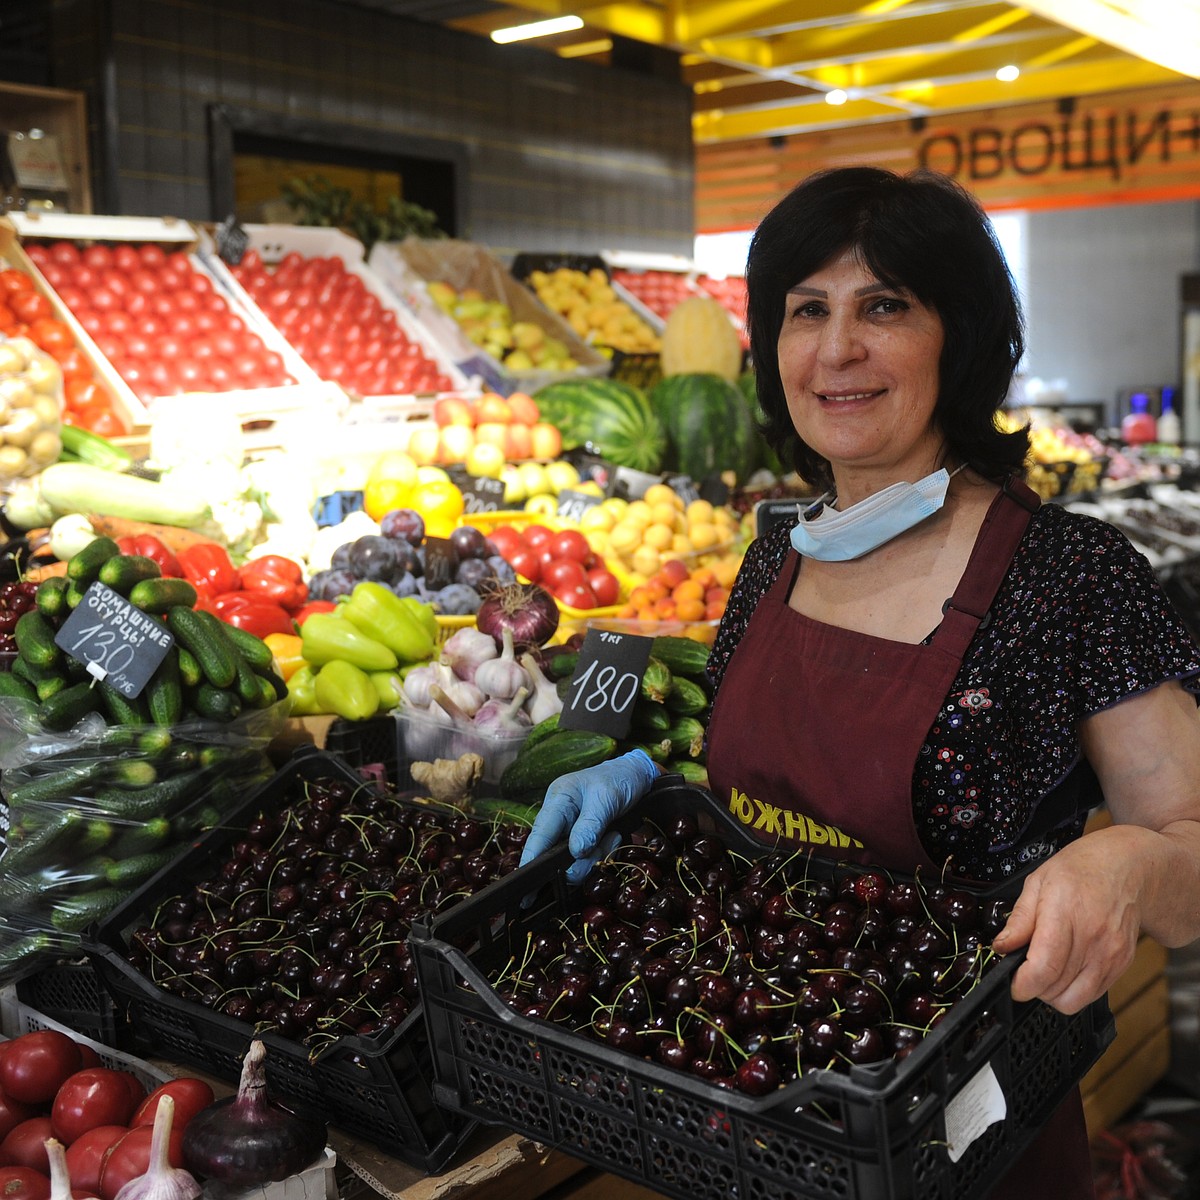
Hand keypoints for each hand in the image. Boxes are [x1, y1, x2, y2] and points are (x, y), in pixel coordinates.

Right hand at [518, 749, 658, 883]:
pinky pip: (589, 859)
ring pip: (575, 861)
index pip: (539, 834)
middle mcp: (559, 818)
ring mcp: (571, 831)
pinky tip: (614, 837)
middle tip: (602, 849)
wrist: (638, 777)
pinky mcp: (584, 840)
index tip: (527, 887)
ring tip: (612, 836)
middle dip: (580, 861)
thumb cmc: (619, 779)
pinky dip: (604, 853)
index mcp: (558, 800)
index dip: (531, 860)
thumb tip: (576, 852)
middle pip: (555, 854)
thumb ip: (590, 825)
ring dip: (596, 855)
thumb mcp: (606, 798)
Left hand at [992, 825, 1149, 1013]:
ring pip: (1075, 1000)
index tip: (1014, 983)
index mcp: (1065, 914)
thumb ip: (1019, 919)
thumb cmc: (1080, 871)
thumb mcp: (1037, 882)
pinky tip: (1067, 969)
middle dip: (1033, 987)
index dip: (1023, 984)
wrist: (1125, 868)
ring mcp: (1110, 955)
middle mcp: (1092, 939)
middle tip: (1026, 971)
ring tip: (1046, 972)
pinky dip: (1075, 990)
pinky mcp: (1122, 964)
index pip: (1044, 967)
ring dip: (1054, 994)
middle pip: (1056, 988)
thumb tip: (1001, 947)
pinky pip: (1093, 994)